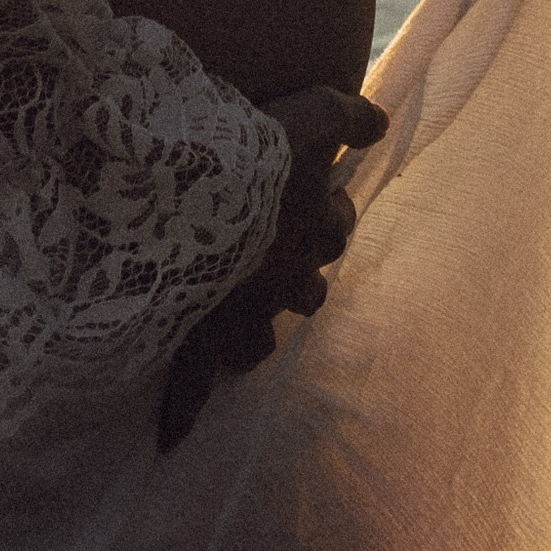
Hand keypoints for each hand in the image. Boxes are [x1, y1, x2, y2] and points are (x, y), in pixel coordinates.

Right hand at [157, 84, 387, 450]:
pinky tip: (171, 435)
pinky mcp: (198, 331)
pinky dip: (184, 407)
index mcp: (309, 231)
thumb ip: (348, 116)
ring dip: (256, 329)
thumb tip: (379, 121)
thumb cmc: (257, 152)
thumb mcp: (311, 115)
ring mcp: (241, 311)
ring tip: (239, 320)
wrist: (193, 191)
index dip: (328, 215)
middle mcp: (283, 278)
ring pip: (262, 338)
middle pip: (307, 291)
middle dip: (298, 277)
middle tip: (278, 255)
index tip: (318, 202)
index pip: (333, 230)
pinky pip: (193, 383)